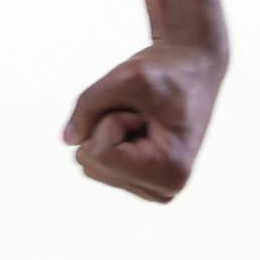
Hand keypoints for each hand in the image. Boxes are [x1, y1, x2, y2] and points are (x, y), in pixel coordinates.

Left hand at [62, 38, 225, 201]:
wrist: (192, 68)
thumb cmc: (165, 71)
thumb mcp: (126, 77)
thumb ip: (89, 105)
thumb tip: (67, 140)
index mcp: (168, 174)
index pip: (99, 154)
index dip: (109, 120)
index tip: (140, 109)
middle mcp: (161, 191)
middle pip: (91, 163)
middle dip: (107, 126)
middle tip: (141, 112)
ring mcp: (150, 190)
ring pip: (90, 163)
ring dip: (107, 130)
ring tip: (141, 118)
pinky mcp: (138, 181)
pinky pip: (95, 162)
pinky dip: (107, 136)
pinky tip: (138, 127)